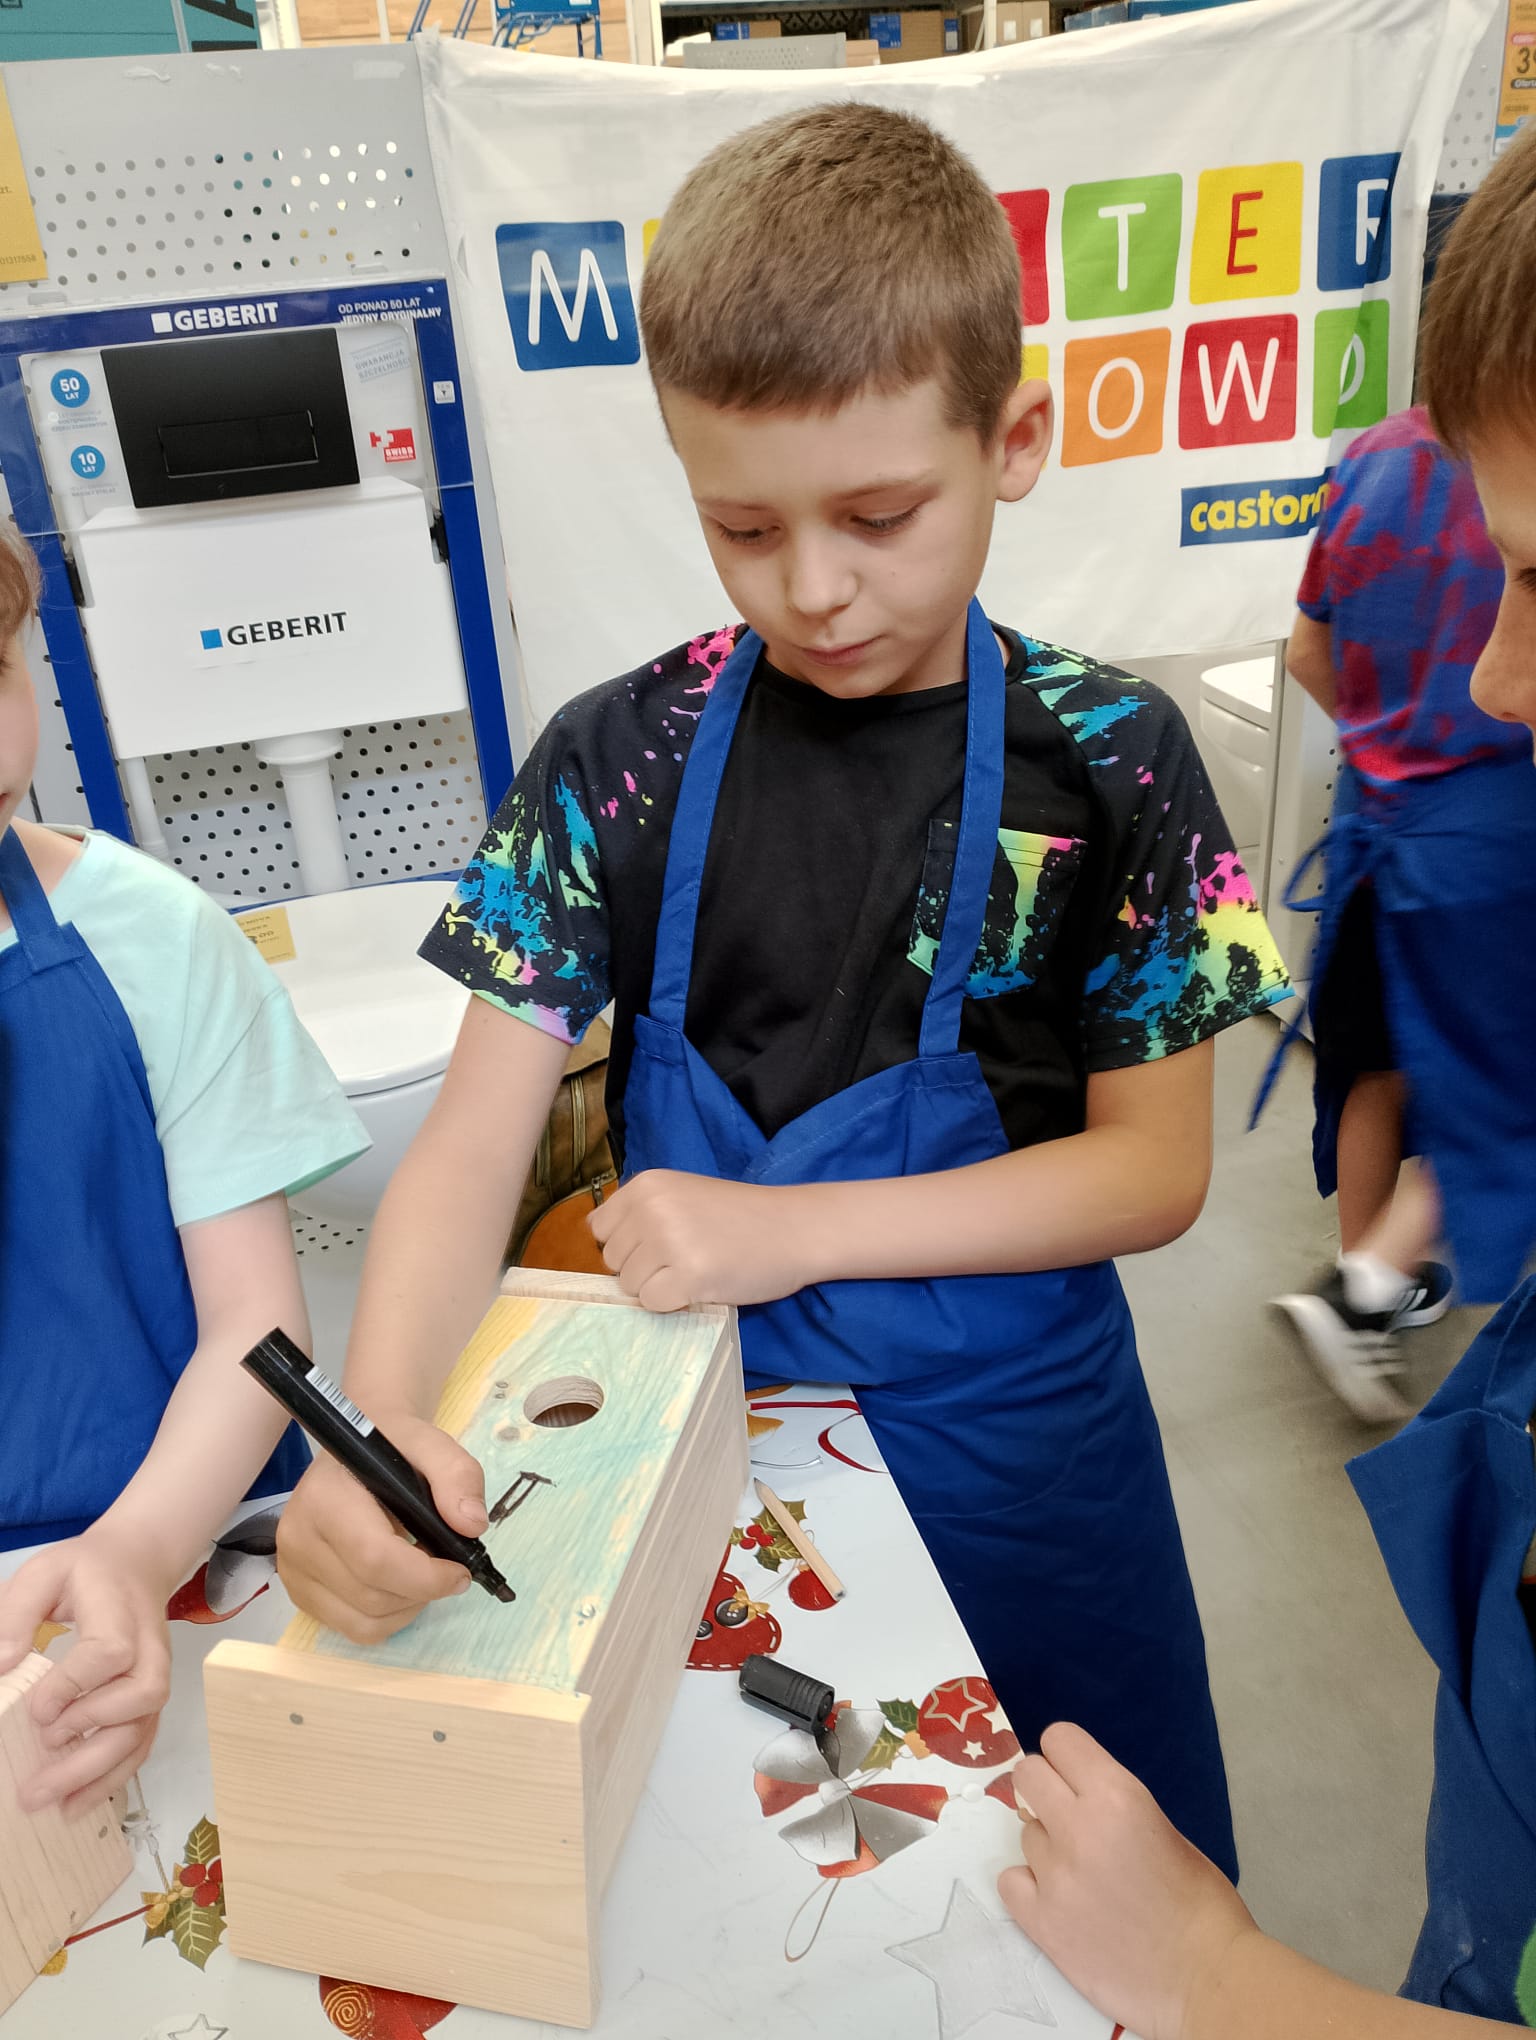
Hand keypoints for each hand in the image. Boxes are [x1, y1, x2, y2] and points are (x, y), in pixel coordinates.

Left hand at [0, 1533, 174, 1814]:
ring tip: (51, 1803)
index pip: (111, 1652)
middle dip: (91, 1739)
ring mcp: (155, 1675)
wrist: (138, 1563)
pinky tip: (77, 1802)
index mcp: (119, 1610)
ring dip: (98, 1772)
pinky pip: (142, 1743)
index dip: (76, 1685)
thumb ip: (15, 1613)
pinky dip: (113, 1778)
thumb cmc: (83, 1570)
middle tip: (39, 1767)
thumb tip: (1, 1666)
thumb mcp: (43, 1573)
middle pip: (141, 1697)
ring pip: (142, 1730)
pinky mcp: (150, 1698)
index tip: (37, 1710)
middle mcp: (149, 1647)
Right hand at [276, 1412, 487, 1643]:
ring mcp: (293, 1572)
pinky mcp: (300, 1594)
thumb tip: (472, 1524)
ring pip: (365, 1623)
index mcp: (324, 1498)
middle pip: (373, 1597)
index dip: (426, 1576)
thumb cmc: (393, 1446)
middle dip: (424, 1591)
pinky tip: (399, 1583)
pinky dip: (389, 1617)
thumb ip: (457, 1476)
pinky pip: (354, 1628)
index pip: (374, 1559)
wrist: (354, 1450)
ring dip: (408, 1606)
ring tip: (422, 1571)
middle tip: (447, 1566)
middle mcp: (297, 1539)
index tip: (462, 1570)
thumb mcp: (432, 1445)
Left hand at [589, 1171, 814, 1311]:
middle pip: (612, 1261)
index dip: (628, 1244)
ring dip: (659, 1286)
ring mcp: (669, 1241)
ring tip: (697, 1269)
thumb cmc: (739, 1216)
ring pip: (629, 1286)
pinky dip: (674, 1304)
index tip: (662, 1244)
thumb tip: (593, 1233)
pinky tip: (702, 1285)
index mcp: (647, 1184)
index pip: (600, 1230)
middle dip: (643, 1267)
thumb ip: (641, 1211)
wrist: (794, 1228)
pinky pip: (653, 1303)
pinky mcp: (689, 1275)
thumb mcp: (682, 1193)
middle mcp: (652, 1208)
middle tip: (687, 1256)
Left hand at [997, 1724, 1257, 2039]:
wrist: (1206, 1978)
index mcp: (1117, 1796)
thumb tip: (1075, 1798)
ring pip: (1024, 1834)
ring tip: (1084, 1877)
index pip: (1059, 1739)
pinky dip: (1030, 1886)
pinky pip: (1010, 1881)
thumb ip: (1113, 1806)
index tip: (1077, 1778)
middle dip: (1046, 1791)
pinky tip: (1059, 1900)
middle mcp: (1078, 1828)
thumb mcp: (1163, 1828)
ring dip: (1048, 1848)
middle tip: (1069, 1819)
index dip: (1068, 1759)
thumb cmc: (1201, 1903)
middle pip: (1027, 1776)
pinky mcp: (1041, 1922)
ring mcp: (1055, 1876)